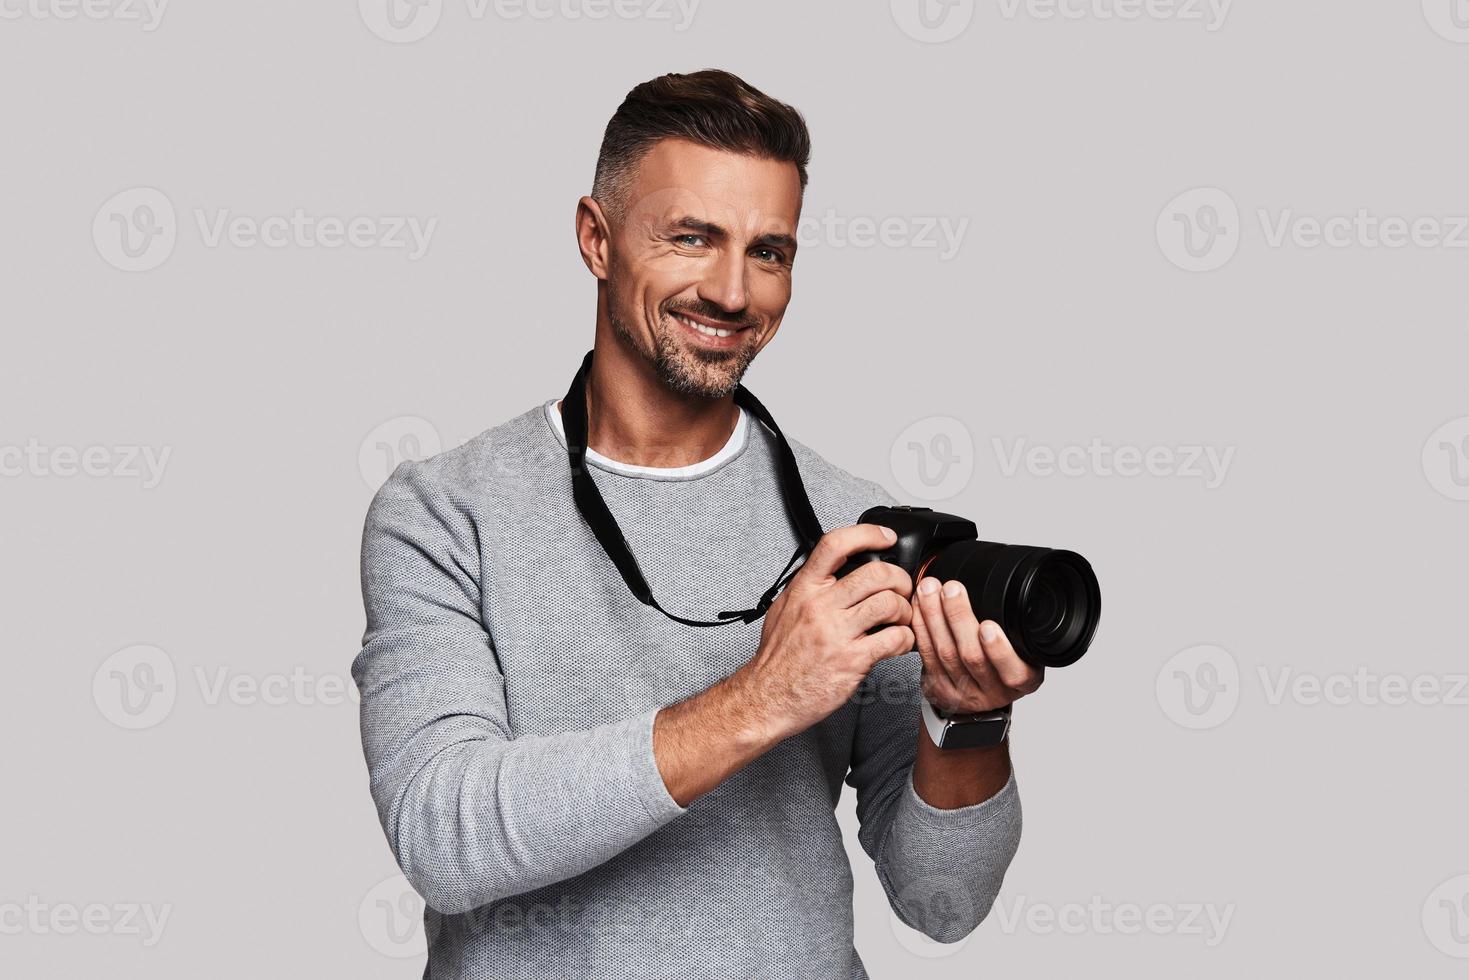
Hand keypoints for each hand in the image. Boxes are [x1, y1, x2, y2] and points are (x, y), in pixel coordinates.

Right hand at [735, 524, 915, 742]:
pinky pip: (894, 639)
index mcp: (804, 589)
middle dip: (900, 579)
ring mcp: (836, 632)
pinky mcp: (852, 659)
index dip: (867, 534)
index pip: (836, 545)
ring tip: (901, 619)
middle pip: (875, 573)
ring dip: (905, 610)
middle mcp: (820, 606)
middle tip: (903, 588)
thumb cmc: (777, 658)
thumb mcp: (784, 609)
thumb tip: (832, 570)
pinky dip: (905, 639)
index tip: (885, 537)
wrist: (767, 696)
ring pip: (889, 603)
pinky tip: (899, 643)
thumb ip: (809, 587)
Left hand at [912, 577, 1042, 713]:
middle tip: (952, 589)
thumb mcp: (1026, 652)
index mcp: (1022, 680)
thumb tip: (1003, 590)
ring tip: (930, 590)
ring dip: (934, 616)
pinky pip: (926, 654)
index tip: (987, 626)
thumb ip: (1018, 632)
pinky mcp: (938, 688)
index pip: (1013, 673)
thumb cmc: (1007, 665)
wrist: (984, 692)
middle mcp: (993, 691)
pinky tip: (919, 605)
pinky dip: (921, 625)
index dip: (999, 650)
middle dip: (958, 617)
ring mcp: (963, 693)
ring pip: (945, 653)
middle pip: (971, 656)